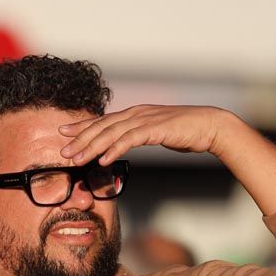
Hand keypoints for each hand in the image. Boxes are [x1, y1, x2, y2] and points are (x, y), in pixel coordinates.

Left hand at [61, 104, 275, 215]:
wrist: (213, 127)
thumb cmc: (186, 133)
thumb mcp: (157, 134)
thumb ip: (139, 136)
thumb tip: (124, 145)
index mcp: (136, 114)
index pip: (103, 121)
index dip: (82, 127)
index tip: (63, 134)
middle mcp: (137, 114)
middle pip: (102, 127)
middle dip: (80, 139)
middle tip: (62, 151)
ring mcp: (146, 120)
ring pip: (111, 133)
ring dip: (91, 147)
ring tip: (75, 159)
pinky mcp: (156, 129)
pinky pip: (130, 140)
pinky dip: (114, 150)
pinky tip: (102, 161)